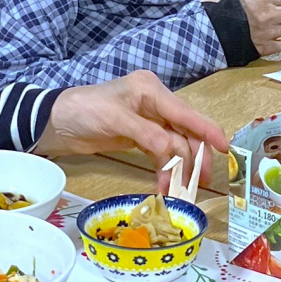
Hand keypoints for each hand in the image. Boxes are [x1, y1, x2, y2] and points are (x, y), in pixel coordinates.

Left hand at [41, 70, 229, 175]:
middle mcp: (154, 104)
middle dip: (194, 157)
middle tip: (202, 182)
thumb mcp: (114, 119)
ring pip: (174, 146)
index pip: (186, 113)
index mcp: (151, 90)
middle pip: (184, 132)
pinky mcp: (139, 137)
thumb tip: (172, 152)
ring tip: (178, 191)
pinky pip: (160, 154)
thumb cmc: (82, 111)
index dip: (207, 131)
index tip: (224, 148)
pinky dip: (164, 169)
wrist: (55, 122)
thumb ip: (146, 134)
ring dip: (178, 168)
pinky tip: (166, 184)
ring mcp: (147, 121)